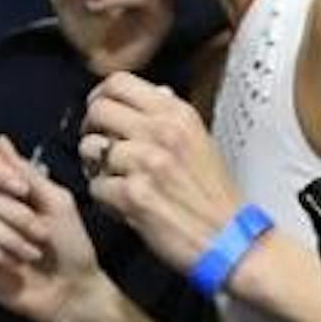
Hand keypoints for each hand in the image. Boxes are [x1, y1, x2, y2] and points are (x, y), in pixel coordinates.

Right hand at [0, 136, 110, 321]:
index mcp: (11, 185)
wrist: (71, 289)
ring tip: (32, 253)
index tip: (21, 190)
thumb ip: (28, 172)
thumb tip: (0, 140)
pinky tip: (12, 264)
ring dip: (8, 237)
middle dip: (16, 215)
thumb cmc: (71, 246)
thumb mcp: (57, 202)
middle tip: (42, 234)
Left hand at [79, 73, 236, 274]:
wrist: (230, 239)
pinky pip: (95, 185)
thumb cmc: (215, 196)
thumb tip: (155, 92)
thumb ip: (172, 116)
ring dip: (95, 167)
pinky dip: (104, 197)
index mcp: (177, 114)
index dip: (99, 96)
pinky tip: (122, 203)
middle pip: (98, 110)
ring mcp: (146, 162)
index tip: (99, 113)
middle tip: (99, 148)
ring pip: (90, 148)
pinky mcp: (133, 195)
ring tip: (113, 179)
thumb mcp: (201, 141)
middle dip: (90, 130)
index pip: (119, 82)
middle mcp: (161, 132)